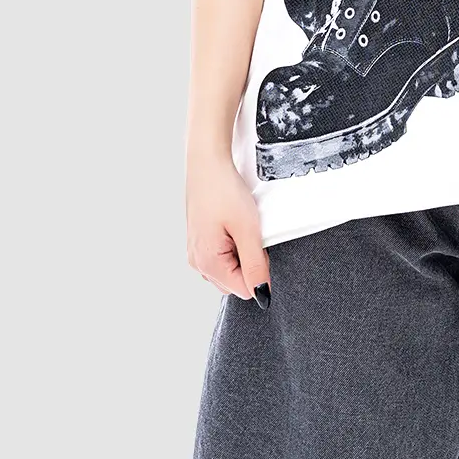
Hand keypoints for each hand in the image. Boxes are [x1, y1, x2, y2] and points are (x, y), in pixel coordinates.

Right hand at [186, 153, 270, 302]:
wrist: (207, 163)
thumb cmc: (224, 192)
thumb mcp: (248, 229)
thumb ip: (255, 266)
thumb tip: (262, 296)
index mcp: (207, 264)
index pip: (244, 290)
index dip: (260, 270)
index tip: (259, 244)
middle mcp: (197, 263)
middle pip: (235, 282)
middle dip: (249, 264)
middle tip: (250, 233)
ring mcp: (196, 253)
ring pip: (229, 270)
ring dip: (241, 255)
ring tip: (239, 227)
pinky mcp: (198, 242)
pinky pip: (221, 257)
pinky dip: (232, 247)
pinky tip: (232, 226)